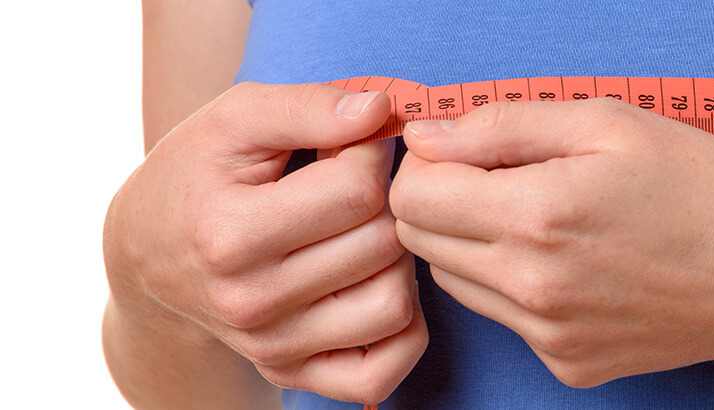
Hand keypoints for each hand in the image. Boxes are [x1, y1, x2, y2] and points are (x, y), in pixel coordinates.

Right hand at [103, 83, 426, 403]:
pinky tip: (376, 285)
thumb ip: (306, 107)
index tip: (353, 143)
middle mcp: (250, 302)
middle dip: (386, 201)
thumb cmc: (197, 175)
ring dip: (398, 261)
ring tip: (365, 231)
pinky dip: (401, 332)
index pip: (357, 191)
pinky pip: (382, 371)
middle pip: (380, 245)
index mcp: (229, 235)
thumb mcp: (234, 120)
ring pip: (394, 306)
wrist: (148, 254)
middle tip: (360, 184)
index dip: (371, 152)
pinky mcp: (289, 373)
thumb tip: (379, 111)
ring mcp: (271, 347)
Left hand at [391, 99, 713, 386]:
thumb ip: (503, 125)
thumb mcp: (609, 122)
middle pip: (421, 241)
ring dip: (475, 243)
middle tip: (503, 177)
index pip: (412, 195)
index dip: (429, 163)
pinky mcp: (569, 364)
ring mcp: (549, 336)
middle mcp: (531, 287)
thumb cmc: (704, 187)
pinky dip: (519, 285)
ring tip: (545, 217)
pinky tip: (577, 262)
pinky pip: (507, 318)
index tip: (464, 150)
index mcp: (536, 216)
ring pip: (456, 281)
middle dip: (444, 200)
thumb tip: (428, 135)